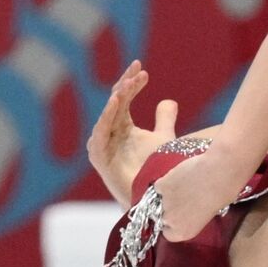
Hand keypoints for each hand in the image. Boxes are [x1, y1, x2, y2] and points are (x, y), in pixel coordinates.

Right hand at [87, 60, 178, 206]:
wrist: (149, 198)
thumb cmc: (153, 171)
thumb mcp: (163, 139)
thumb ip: (164, 120)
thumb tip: (168, 100)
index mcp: (121, 124)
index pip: (124, 97)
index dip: (132, 83)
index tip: (143, 69)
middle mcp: (109, 131)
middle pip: (115, 102)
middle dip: (126, 84)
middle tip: (138, 68)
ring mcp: (102, 144)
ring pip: (108, 114)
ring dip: (118, 97)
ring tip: (129, 82)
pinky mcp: (98, 156)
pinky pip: (101, 132)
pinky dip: (107, 116)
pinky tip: (117, 101)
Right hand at [153, 144, 247, 242]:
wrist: (219, 176)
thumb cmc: (223, 195)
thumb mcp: (208, 215)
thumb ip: (194, 218)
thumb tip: (191, 210)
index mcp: (184, 233)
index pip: (168, 233)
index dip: (173, 224)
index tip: (179, 217)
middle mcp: (171, 221)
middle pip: (162, 217)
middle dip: (169, 209)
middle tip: (182, 199)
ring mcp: (164, 203)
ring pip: (158, 200)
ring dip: (168, 194)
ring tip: (183, 186)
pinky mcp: (162, 186)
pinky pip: (159, 185)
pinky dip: (167, 181)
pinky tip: (179, 177)